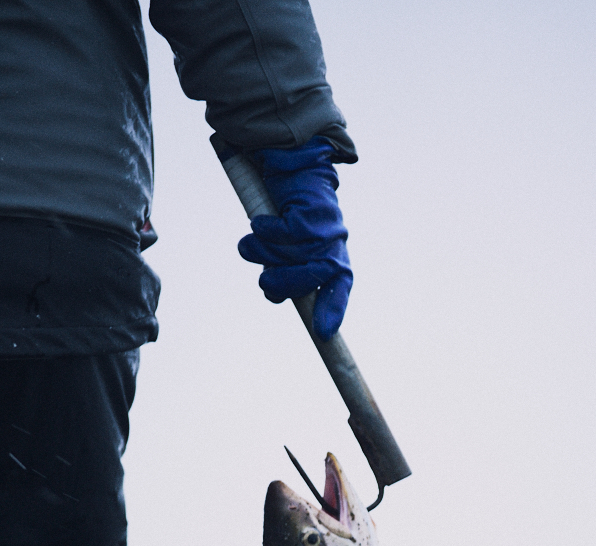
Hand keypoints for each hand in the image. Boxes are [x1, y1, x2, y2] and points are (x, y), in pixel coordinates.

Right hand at [237, 137, 351, 341]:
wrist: (293, 163)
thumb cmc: (291, 210)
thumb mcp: (292, 245)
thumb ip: (288, 271)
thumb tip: (275, 297)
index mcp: (335, 256)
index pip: (340, 287)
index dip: (333, 310)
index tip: (324, 333)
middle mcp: (333, 245)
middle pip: (306, 282)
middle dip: (280, 284)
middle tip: (266, 280)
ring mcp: (321, 230)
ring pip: (287, 258)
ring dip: (263, 252)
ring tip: (254, 240)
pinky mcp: (305, 213)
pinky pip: (277, 232)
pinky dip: (263, 227)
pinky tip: (261, 220)